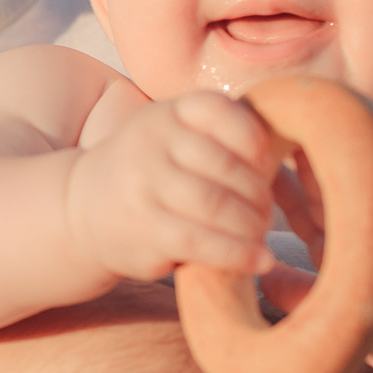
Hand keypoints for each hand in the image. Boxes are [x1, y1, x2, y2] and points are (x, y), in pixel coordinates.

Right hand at [70, 93, 277, 280]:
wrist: (82, 208)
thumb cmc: (151, 171)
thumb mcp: (173, 134)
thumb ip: (220, 134)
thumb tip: (291, 150)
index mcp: (167, 113)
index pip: (222, 112)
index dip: (255, 142)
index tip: (265, 167)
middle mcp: (151, 143)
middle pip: (226, 166)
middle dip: (258, 193)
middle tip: (267, 211)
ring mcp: (144, 187)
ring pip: (218, 206)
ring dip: (252, 225)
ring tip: (260, 234)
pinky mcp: (145, 230)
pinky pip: (203, 243)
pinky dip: (239, 254)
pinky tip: (259, 261)